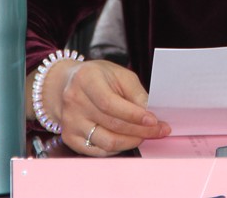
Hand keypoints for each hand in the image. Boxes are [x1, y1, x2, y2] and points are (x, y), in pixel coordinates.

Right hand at [48, 60, 169, 156]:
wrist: (67, 84)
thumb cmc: (98, 78)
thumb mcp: (120, 75)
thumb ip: (136, 94)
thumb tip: (150, 117)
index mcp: (86, 80)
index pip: (110, 104)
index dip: (134, 115)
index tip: (153, 121)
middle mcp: (74, 102)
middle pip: (112, 125)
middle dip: (140, 131)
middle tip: (158, 130)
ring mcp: (70, 121)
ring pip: (107, 142)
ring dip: (131, 142)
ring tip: (142, 135)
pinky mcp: (69, 137)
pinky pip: (98, 151)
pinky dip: (117, 149)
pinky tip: (124, 139)